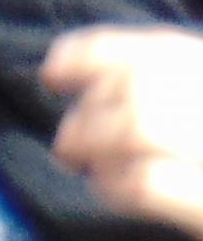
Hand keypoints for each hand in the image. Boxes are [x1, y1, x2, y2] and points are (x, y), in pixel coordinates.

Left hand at [45, 27, 202, 236]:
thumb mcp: (197, 124)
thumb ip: (170, 97)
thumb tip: (89, 85)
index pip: (163, 49)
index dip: (95, 53)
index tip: (53, 72)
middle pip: (142, 85)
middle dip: (88, 111)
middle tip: (67, 144)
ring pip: (141, 124)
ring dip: (92, 141)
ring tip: (82, 165)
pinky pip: (148, 183)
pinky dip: (114, 183)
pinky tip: (110, 192)